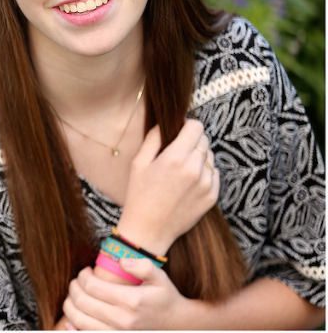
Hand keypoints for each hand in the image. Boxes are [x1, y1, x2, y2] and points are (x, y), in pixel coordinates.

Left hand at [62, 258, 197, 329]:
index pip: (91, 286)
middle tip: (78, 281)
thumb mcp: (159, 278)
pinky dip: (72, 327)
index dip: (82, 275)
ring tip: (77, 294)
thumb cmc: (165, 298)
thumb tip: (121, 261)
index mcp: (130, 301)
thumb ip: (142, 266)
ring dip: (70, 304)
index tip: (86, 271)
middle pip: (81, 301)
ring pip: (78, 319)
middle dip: (74, 287)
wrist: (177, 325)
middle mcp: (121, 320)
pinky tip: (73, 317)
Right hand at [116, 120, 218, 254]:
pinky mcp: (212, 196)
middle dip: (192, 140)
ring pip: (210, 156)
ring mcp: (206, 184)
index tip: (179, 132)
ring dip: (199, 157)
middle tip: (177, 152)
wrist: (149, 229)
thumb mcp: (138, 162)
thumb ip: (153, 138)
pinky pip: (214, 174)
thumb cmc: (140, 194)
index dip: (187, 125)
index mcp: (175, 157)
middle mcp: (195, 169)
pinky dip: (204, 173)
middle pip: (205, 139)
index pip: (196, 126)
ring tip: (181, 170)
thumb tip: (165, 123)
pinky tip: (188, 183)